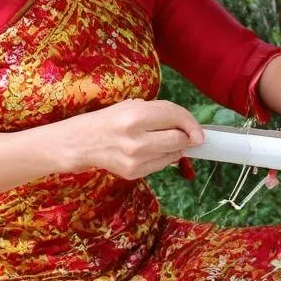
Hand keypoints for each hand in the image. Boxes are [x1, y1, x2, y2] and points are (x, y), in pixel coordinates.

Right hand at [69, 99, 203, 178]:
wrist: (81, 143)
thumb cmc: (107, 120)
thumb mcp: (130, 106)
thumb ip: (158, 112)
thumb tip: (187, 125)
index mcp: (135, 116)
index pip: (174, 116)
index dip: (191, 123)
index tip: (199, 131)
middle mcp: (136, 139)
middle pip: (178, 139)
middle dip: (186, 137)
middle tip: (186, 135)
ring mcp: (135, 159)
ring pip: (173, 154)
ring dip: (176, 148)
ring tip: (165, 141)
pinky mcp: (133, 173)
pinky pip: (161, 166)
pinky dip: (164, 158)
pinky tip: (153, 150)